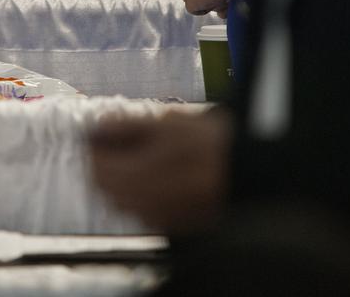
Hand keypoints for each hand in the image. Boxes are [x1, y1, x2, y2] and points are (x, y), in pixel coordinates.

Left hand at [89, 108, 231, 234]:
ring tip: (142, 156)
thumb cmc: (213, 143)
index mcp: (137, 177)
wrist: (255, 170)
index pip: (95, 167)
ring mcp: (160, 220)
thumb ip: (125, 125)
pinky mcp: (176, 228)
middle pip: (106, 188)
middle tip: (118, 142)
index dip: (94, 146)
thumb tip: (99, 126)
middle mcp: (144, 205)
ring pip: (124, 202)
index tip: (100, 132)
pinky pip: (145, 213)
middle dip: (107, 164)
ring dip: (123, 180)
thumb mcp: (165, 122)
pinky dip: (143, 195)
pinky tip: (162, 176)